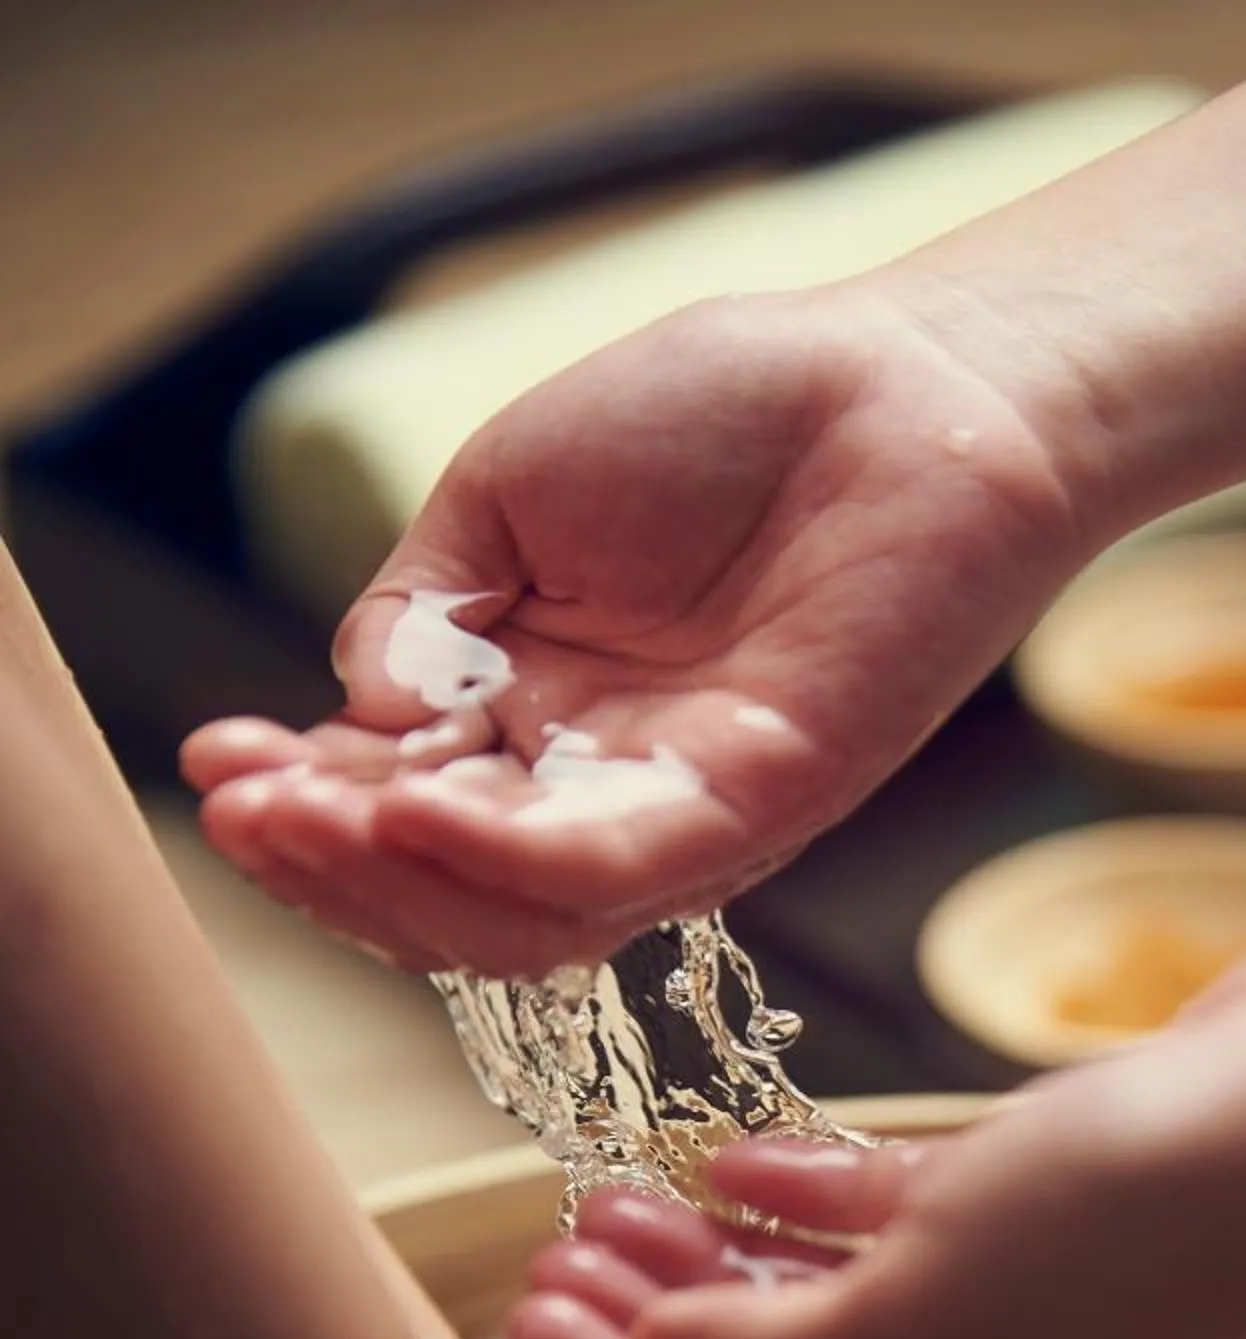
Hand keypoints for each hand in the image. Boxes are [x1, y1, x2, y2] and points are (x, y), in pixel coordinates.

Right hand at [181, 282, 1100, 974]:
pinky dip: (509, 855)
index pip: (400, 812)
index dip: (302, 806)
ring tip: (305, 819)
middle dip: (329, 866)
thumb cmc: (722, 419)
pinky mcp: (761, 799)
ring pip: (520, 916)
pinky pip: (622, 866)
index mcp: (533, 724)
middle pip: (447, 894)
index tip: (218, 766)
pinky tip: (418, 808)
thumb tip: (357, 709)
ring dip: (396, 883)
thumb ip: (424, 607)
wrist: (893, 382)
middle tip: (246, 814)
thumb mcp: (509, 493)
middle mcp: (600, 790)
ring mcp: (680, 809)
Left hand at [508, 916, 1245, 1338]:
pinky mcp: (1048, 1213)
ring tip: (610, 1206)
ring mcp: (1020, 1311)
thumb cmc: (1137, 1225)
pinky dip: (806, 1203)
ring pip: (826, 1311)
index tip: (533, 1330)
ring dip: (712, 1269)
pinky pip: (895, 1231)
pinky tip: (730, 1162)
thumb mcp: (921, 1304)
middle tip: (555, 1270)